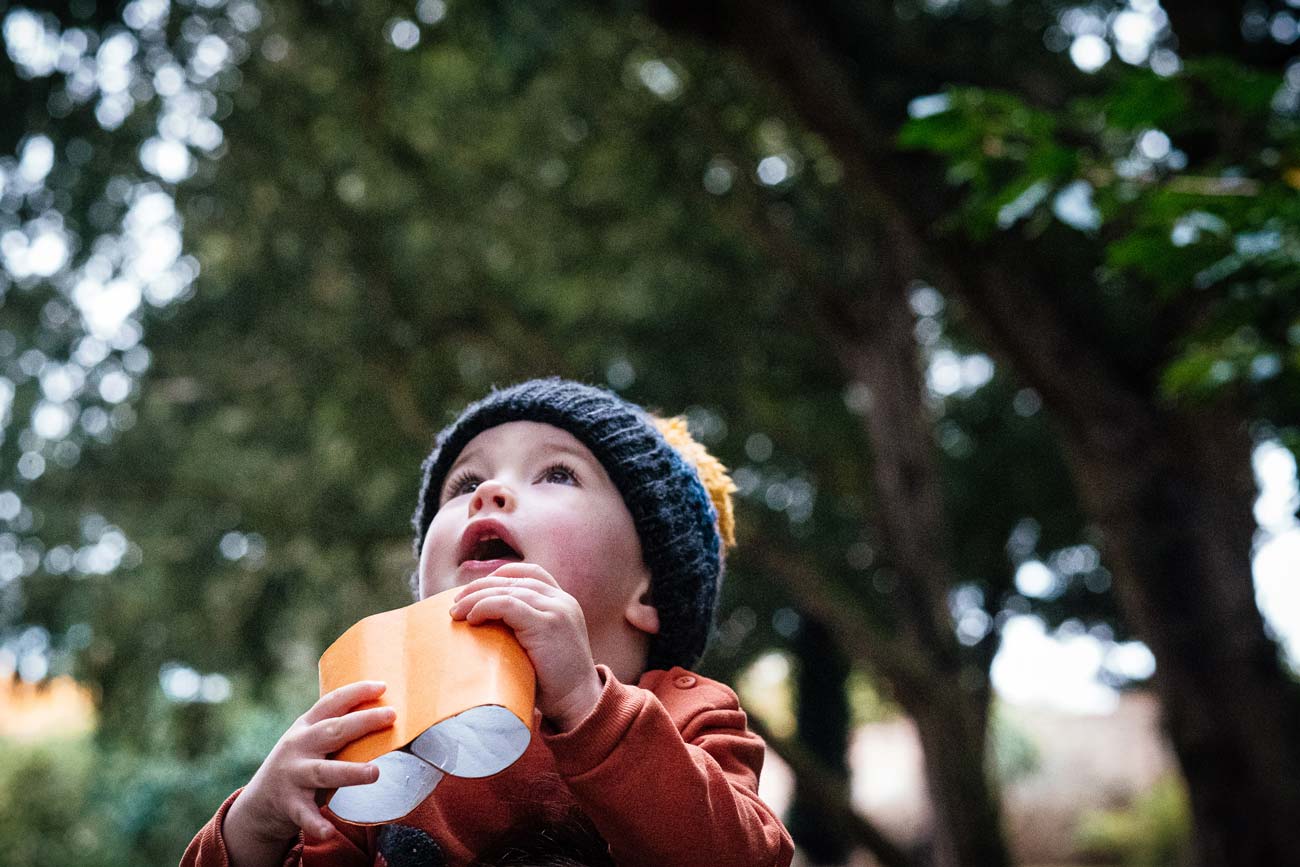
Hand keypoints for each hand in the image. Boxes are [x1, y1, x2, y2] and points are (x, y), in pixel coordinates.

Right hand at [223, 681, 395, 865]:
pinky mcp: (289, 805)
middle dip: (362, 722)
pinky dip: (316, 824)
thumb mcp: (311, 742)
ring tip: (375, 772)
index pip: (331, 703)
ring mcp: (292, 776)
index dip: (356, 692)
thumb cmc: (299, 766)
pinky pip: (305, 815)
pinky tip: (329, 831)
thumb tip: (386, 719)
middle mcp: (298, 747)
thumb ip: (338, 732)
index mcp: (306, 727)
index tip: (382, 686)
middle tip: (391, 716)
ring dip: (350, 772)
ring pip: (323, 772)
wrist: (258, 804)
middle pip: (332, 732)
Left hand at [449, 563, 602, 731]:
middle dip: (481, 587)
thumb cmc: (556, 684)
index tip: (477, 590)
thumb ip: (526, 630)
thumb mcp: (545, 647)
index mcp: (563, 603)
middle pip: (514, 579)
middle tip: (457, 602)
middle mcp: (562, 601)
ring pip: (507, 590)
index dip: (501, 576)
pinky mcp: (546, 624)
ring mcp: (556, 610)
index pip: (531, 573)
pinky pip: (507, 605)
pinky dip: (485, 607)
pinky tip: (472, 618)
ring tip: (456, 611)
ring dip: (476, 598)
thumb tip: (486, 630)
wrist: (579, 703)